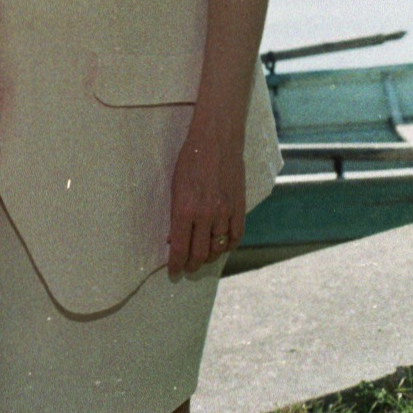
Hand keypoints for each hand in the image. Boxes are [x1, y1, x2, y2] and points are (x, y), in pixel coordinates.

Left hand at [167, 123, 244, 277]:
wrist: (216, 140)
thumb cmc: (190, 159)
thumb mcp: (175, 186)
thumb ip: (176, 214)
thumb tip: (174, 238)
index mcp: (185, 209)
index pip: (180, 248)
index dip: (176, 264)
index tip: (173, 272)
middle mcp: (206, 215)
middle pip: (200, 254)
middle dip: (192, 265)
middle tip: (187, 267)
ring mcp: (225, 212)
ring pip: (218, 248)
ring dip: (209, 257)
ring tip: (202, 257)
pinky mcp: (239, 207)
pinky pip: (236, 236)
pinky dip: (228, 246)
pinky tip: (221, 245)